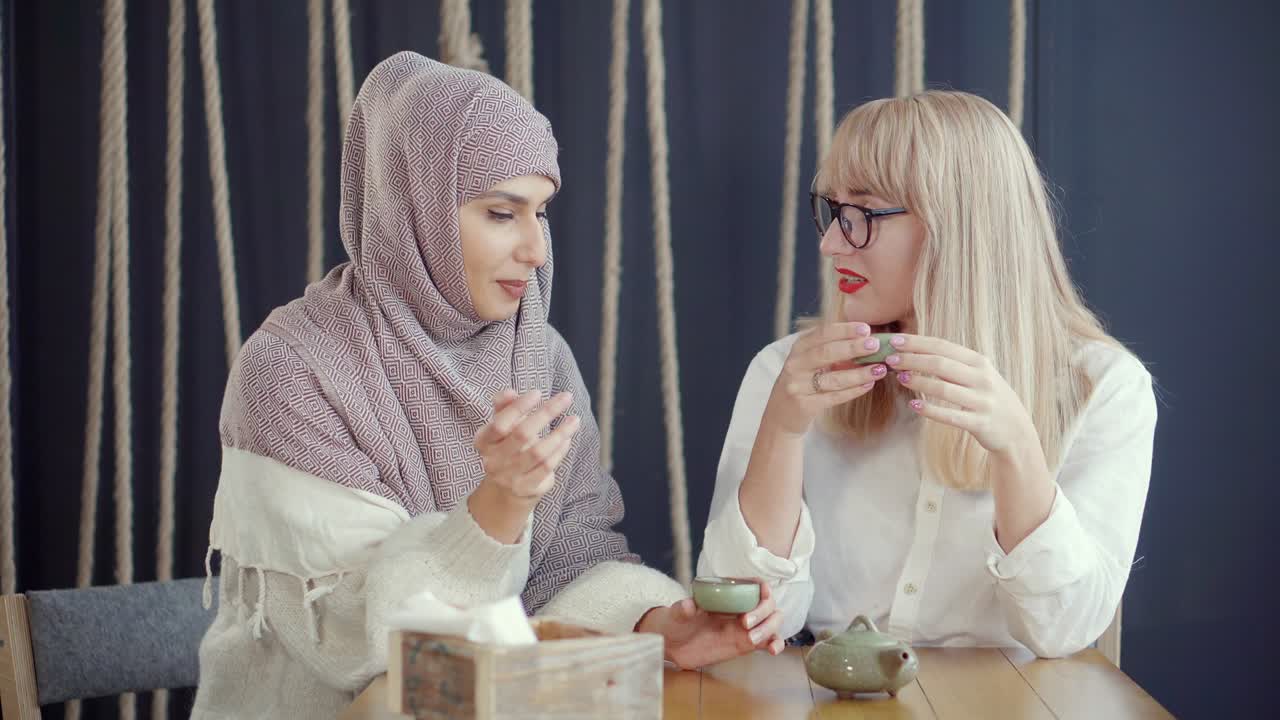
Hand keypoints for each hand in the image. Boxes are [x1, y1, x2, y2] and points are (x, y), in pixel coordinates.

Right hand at [468, 389, 579, 541]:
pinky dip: (560, 451)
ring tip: (574, 419)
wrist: (505, 490)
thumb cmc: (507, 448)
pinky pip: (547, 467)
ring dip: (559, 433)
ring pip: (538, 452)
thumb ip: (504, 407)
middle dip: (546, 413)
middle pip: (522, 434)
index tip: (538, 393)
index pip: (500, 423)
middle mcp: (493, 460)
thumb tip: (509, 392)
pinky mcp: (527, 488)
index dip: (519, 407)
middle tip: (566, 398)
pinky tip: (567, 439)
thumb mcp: (502, 427)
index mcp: (483, 442)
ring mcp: (510, 477)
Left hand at [634, 580, 784, 669]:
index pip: (754, 585)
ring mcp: (746, 627)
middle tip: (745, 624)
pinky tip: (773, 650)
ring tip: (752, 640)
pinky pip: (768, 642)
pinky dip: (776, 644)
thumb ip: (682, 609)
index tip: (761, 594)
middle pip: (768, 605)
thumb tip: (688, 605)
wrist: (673, 645)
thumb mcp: (676, 613)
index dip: (762, 588)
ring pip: (772, 623)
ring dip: (770, 629)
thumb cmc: (676, 622)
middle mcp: (741, 608)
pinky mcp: (746, 644)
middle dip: (763, 612)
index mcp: (728, 594)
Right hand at [764, 322, 889, 435]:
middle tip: (876, 345)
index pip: (822, 333)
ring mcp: (797, 386)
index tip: (866, 328)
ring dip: (859, 373)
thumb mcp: (809, 361)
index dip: (844, 330)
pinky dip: (853, 391)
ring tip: (880, 369)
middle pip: (826, 353)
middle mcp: (795, 365)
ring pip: (833, 378)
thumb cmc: (802, 382)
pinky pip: (833, 397)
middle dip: (853, 348)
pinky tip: (868, 385)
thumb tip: (864, 339)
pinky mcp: (804, 405)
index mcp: (798, 348)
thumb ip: (830, 350)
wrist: (781, 415)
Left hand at [886, 334, 1038, 455]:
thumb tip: (917, 351)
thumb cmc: (988, 397)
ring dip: (918, 382)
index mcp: (979, 362)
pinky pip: (951, 416)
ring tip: (899, 377)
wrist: (1016, 430)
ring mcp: (982, 401)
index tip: (894, 341)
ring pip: (944, 389)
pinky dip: (930, 410)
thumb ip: (953, 363)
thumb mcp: (977, 375)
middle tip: (889, 359)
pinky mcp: (979, 423)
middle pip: (941, 364)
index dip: (917, 343)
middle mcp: (982, 378)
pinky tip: (913, 405)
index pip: (943, 347)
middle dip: (912, 359)